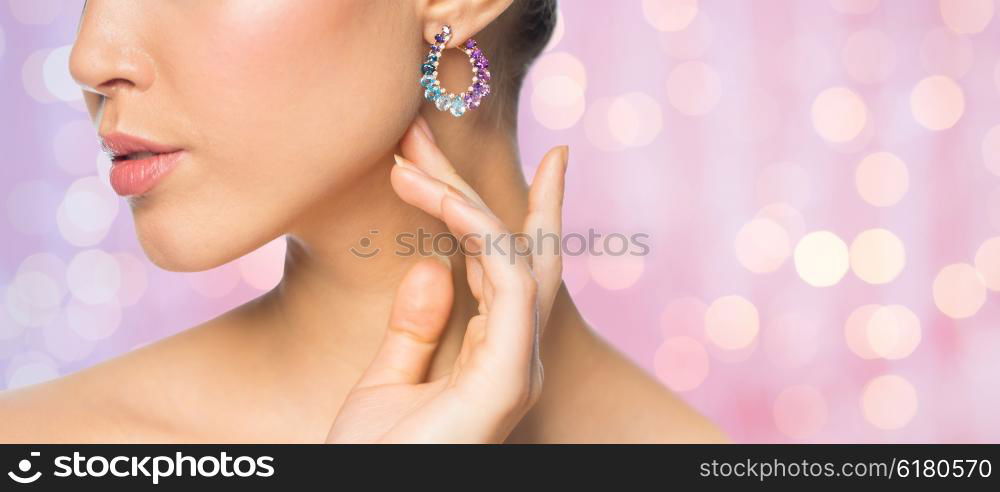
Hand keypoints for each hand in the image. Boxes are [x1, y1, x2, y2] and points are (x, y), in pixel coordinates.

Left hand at [325, 118, 567, 442]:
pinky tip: (428, 194)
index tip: (537, 165)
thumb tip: (433, 266)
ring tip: (410, 158)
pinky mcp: (507, 377)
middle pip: (526, 259)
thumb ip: (415, 328)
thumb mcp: (387, 383)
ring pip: (514, 257)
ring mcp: (518, 368)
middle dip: (514, 195)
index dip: (516, 219)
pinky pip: (504, 280)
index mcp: (496, 361)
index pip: (515, 277)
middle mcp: (517, 359)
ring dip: (464, 198)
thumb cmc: (374, 462)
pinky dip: (472, 230)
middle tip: (507, 143)